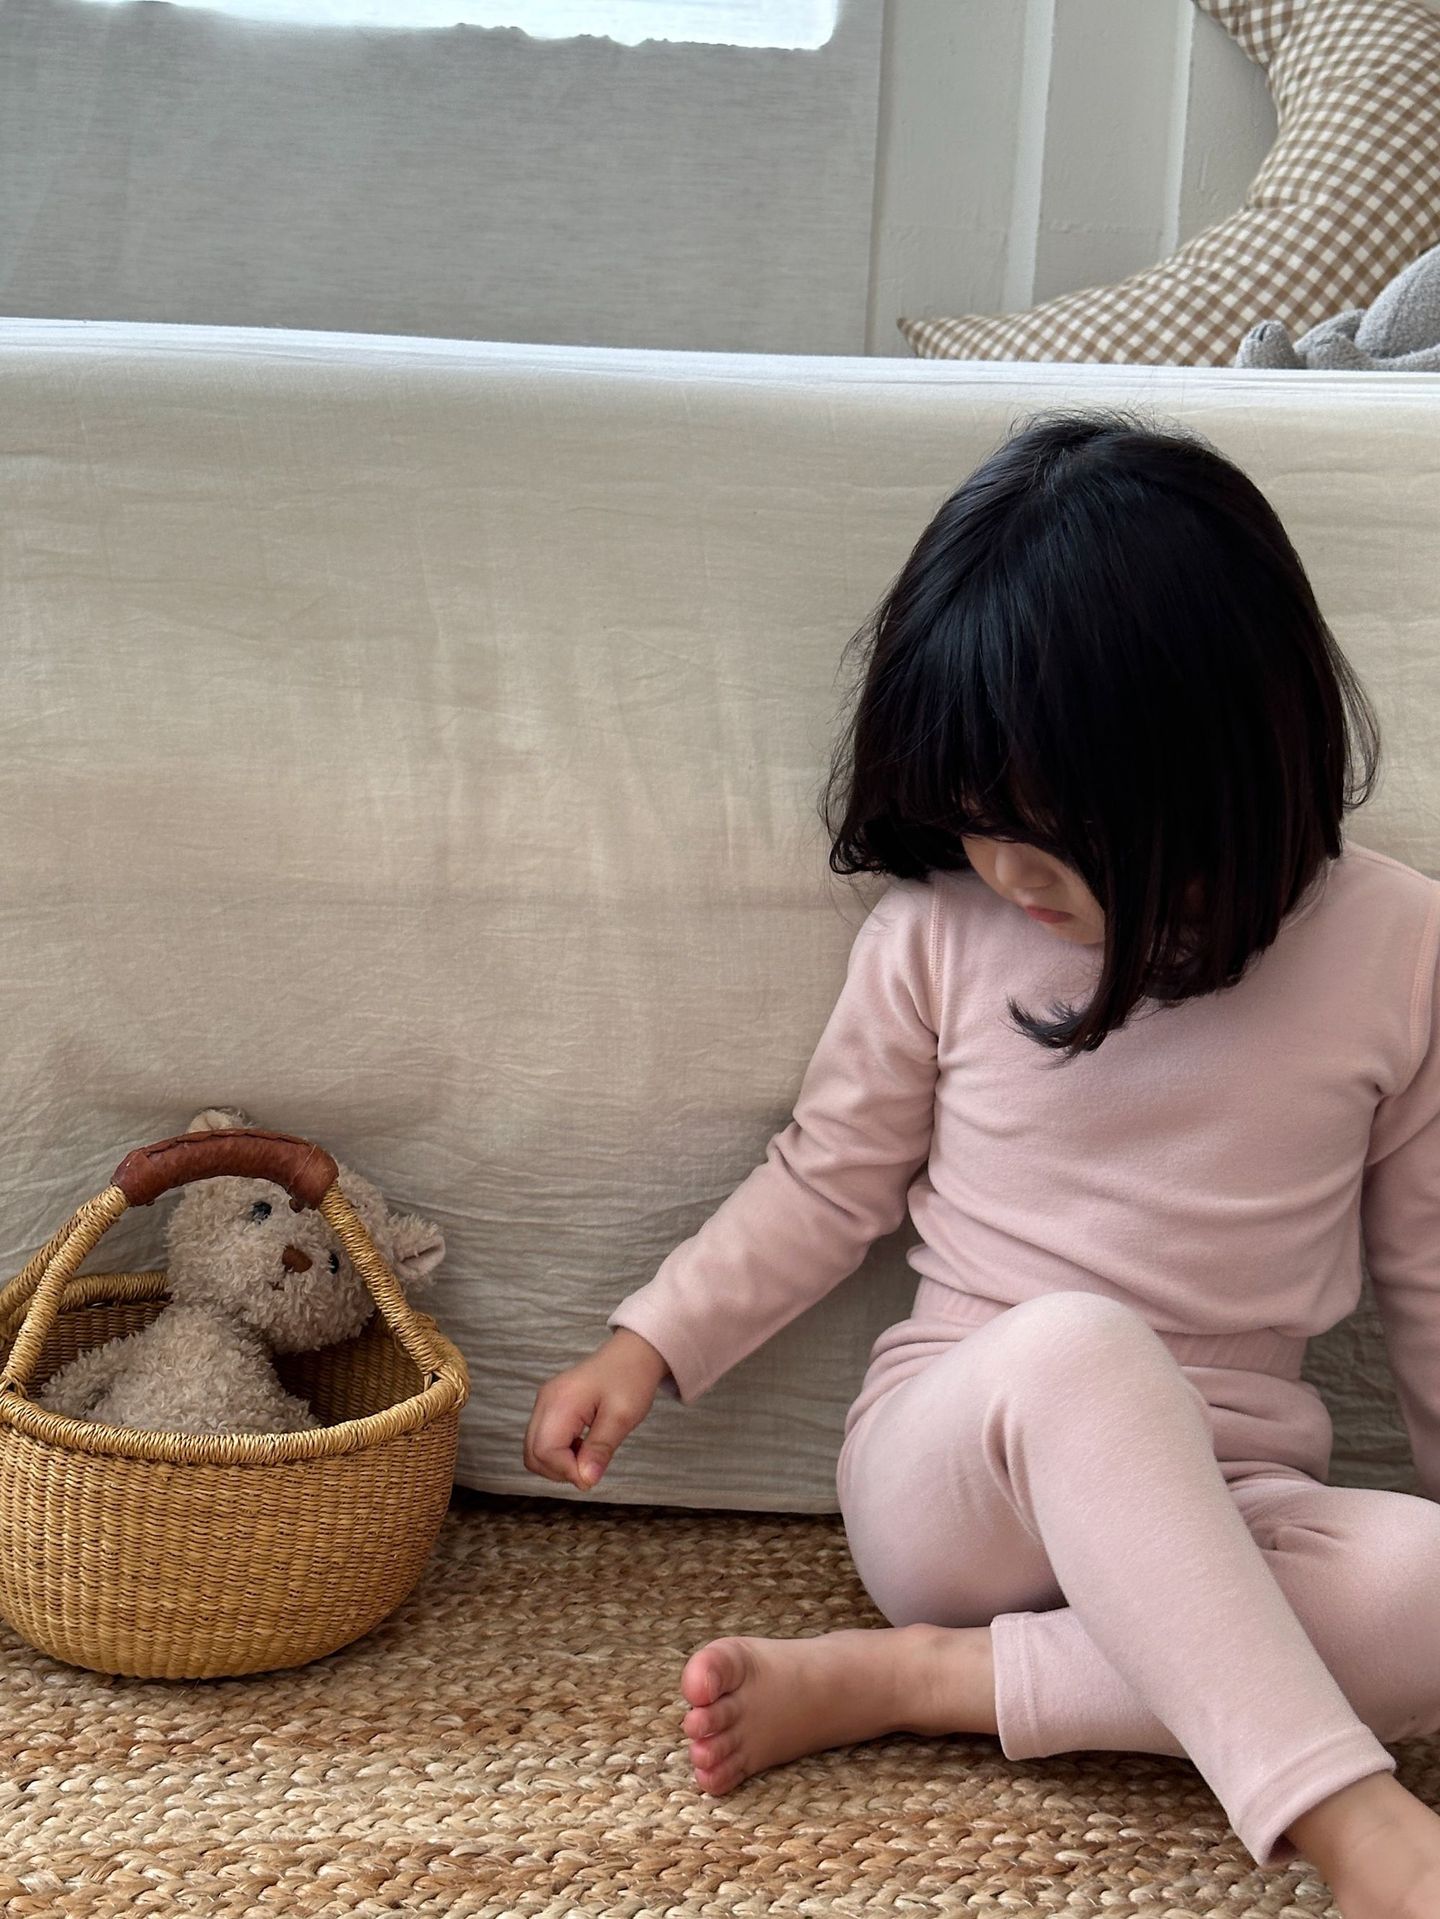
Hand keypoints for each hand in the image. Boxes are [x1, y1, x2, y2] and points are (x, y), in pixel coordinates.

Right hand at [523, 1328, 669, 1490]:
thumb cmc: (631, 1379)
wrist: (633, 1353)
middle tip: (590, 1467)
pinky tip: (584, 1445)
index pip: (544, 1451)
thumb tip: (586, 1481)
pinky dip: (560, 1453)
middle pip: (532, 1454)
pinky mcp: (550, 1407)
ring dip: (559, 1463)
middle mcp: (546, 1401)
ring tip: (589, 1454)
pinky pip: (543, 1440)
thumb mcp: (622, 1417)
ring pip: (534, 1450)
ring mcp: (545, 1403)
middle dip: (559, 1471)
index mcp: (560, 1402)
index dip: (566, 1471)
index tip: (593, 1475)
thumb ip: (600, 1450)